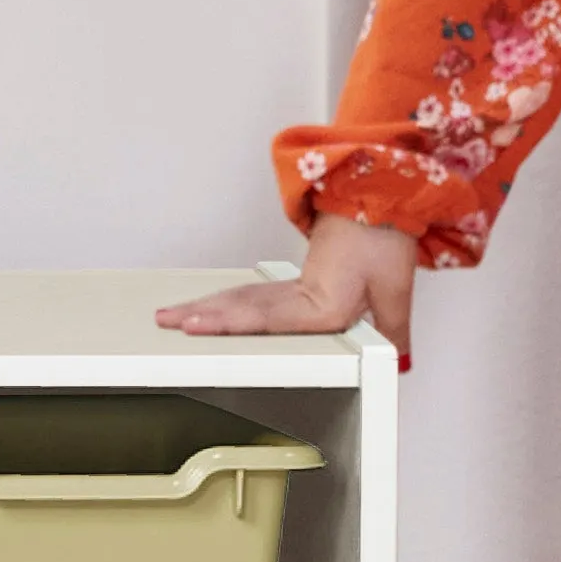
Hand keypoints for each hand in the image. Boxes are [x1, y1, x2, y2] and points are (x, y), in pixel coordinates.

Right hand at [161, 218, 419, 360]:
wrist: (382, 198)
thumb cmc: (386, 238)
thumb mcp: (395, 287)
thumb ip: (392, 328)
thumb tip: (396, 363)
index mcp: (323, 300)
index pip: (268, 318)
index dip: (230, 323)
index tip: (196, 324)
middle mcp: (301, 292)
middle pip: (244, 306)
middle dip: (202, 315)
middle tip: (165, 321)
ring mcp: (295, 284)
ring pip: (243, 298)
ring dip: (207, 308)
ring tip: (172, 315)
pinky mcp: (297, 280)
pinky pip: (254, 294)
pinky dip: (227, 303)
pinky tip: (208, 308)